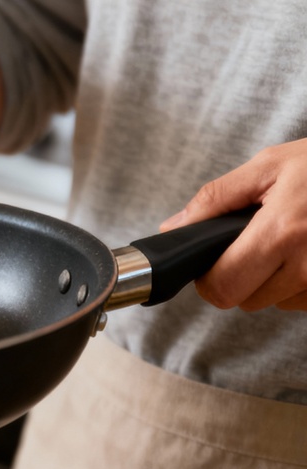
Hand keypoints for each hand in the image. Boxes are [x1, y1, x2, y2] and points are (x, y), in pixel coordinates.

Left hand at [161, 138, 306, 310]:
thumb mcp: (269, 166)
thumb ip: (215, 199)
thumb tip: (174, 229)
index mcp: (283, 231)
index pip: (223, 287)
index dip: (209, 277)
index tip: (214, 259)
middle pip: (244, 300)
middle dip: (239, 276)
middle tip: (254, 242)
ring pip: (274, 302)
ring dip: (272, 279)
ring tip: (291, 238)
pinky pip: (303, 300)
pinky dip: (299, 281)